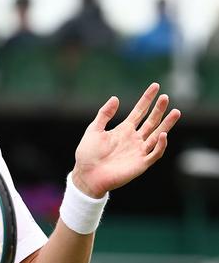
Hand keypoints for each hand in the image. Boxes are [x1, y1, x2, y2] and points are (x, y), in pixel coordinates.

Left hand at [72, 83, 180, 197]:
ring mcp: (138, 151)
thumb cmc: (87, 154)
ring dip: (167, 124)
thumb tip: (116, 98)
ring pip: (157, 135)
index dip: (147, 100)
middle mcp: (134, 139)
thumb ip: (104, 114)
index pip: (139, 112)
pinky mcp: (141, 163)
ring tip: (176, 112)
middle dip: (158, 109)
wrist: (86, 175)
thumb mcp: (94, 130)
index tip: (155, 87)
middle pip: (151, 121)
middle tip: (165, 97)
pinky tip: (163, 134)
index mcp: (123, 130)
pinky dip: (160, 145)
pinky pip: (155, 153)